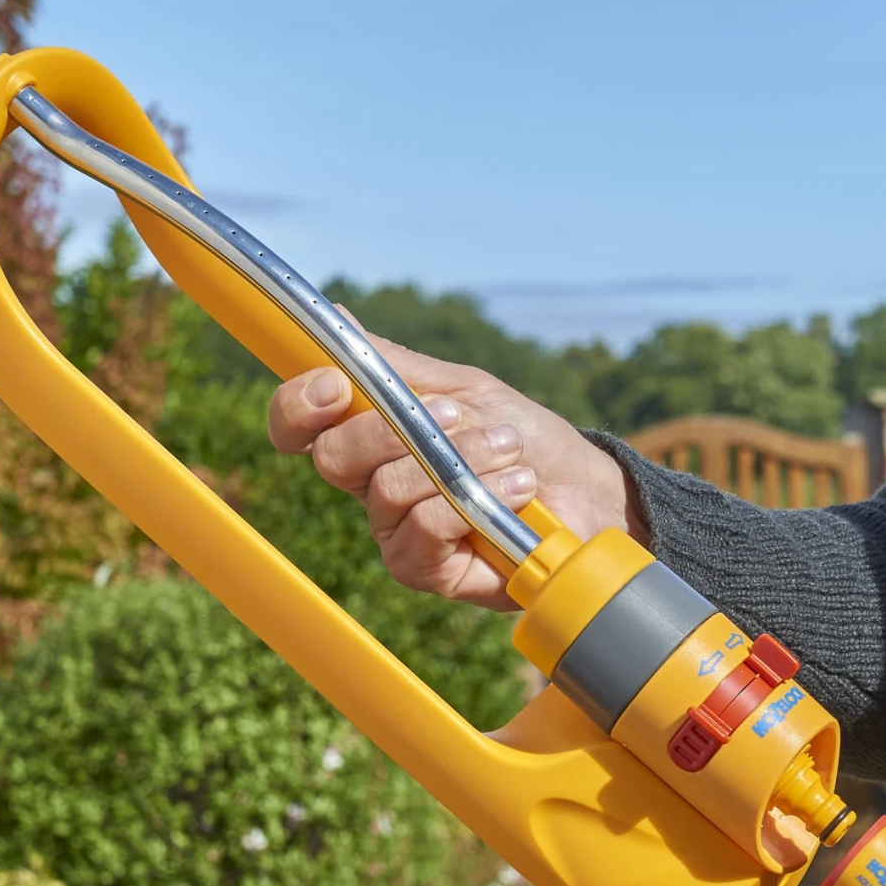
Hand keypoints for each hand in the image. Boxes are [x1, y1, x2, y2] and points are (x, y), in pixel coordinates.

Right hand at [267, 324, 645, 610]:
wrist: (586, 491)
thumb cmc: (524, 439)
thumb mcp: (465, 389)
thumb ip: (398, 367)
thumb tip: (336, 315)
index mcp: (369, 438)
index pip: (299, 427)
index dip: (299, 405)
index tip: (336, 384)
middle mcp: (371, 487)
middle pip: (332, 458)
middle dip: (392, 429)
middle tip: (458, 416)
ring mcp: (396, 533)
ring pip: (389, 491)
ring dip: (459, 461)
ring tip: (510, 453)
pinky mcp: (427, 570)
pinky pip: (423, 531)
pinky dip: (473, 501)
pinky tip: (516, 492)